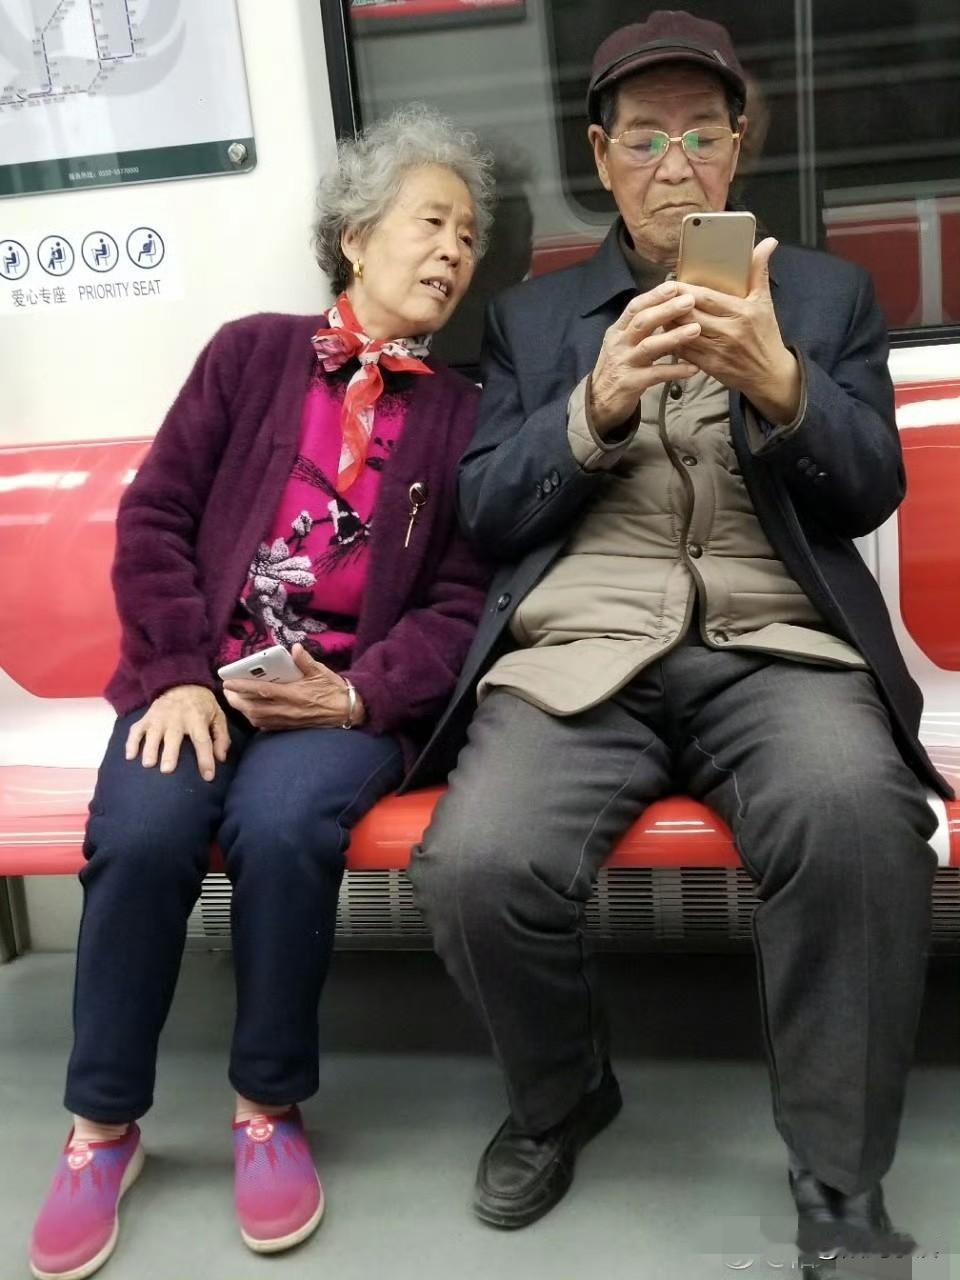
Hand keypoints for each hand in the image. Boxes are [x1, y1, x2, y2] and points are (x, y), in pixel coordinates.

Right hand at [125, 684, 229, 781]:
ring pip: (152, 734)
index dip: (205, 759)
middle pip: (173, 737)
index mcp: (197, 719)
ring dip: (149, 749)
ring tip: (147, 764)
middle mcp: (177, 718)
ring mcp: (159, 718)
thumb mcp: (218, 716)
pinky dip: (131, 743)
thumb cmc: (202, 706)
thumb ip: (222, 738)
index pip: (202, 741)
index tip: (208, 777)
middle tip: (167, 770)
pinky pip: (136, 730)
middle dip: (170, 753)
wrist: (182, 683)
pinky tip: (129, 756)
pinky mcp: (146, 718)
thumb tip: (220, 758)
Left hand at [222, 644, 366, 730]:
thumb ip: (306, 661)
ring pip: (258, 719)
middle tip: (227, 691)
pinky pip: (267, 726)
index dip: (244, 686)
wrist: (346, 711)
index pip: (264, 691)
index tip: (228, 681)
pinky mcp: (290, 727)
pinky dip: (255, 719)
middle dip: (237, 700)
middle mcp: (289, 709)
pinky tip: (251, 711)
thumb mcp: (322, 672)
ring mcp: (288, 720)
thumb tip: (295, 649)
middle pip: (255, 708)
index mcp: (296, 694)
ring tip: (235, 699)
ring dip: (243, 710)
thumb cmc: (334, 690)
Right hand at [590, 280, 701, 434]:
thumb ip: (641, 328)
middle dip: (667, 309)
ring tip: (696, 329)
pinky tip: (694, 368)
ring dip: (674, 337)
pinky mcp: (630, 383)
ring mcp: (624, 363)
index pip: (635, 307)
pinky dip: (675, 370)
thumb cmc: (617, 369)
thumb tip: (668, 307)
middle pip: (643, 322)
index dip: (654, 295)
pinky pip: (655, 375)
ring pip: (649, 346)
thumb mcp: (624, 344)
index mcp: (618, 331)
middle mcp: (619, 344)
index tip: (675, 285)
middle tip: (690, 301)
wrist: (598, 402)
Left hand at [670, 238, 801, 424]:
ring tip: (658, 314)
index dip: (685, 290)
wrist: (770, 374)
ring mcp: (719, 351)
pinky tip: (664, 333)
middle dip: (672, 306)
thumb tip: (768, 242)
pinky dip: (672, 342)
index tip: (671, 283)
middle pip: (690, 315)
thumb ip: (759, 271)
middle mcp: (730, 332)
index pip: (706, 297)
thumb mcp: (764, 301)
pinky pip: (685, 352)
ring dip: (668, 324)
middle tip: (658, 297)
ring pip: (684, 334)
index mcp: (742, 312)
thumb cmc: (766, 334)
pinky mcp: (710, 367)